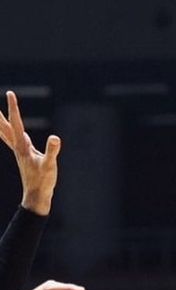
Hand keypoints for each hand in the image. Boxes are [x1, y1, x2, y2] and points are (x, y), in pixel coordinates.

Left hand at [0, 91, 60, 215]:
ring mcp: (19, 152)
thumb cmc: (43, 181)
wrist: (36, 196)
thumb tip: (55, 138)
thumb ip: (51, 151)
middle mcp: (18, 147)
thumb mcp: (49, 165)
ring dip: (1, 123)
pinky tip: (17, 133)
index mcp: (22, 146)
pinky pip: (13, 140)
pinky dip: (10, 133)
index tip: (10, 93)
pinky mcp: (24, 157)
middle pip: (4, 127)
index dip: (14, 107)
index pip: (16, 123)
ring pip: (6, 133)